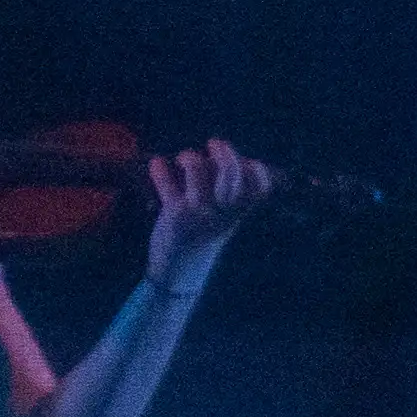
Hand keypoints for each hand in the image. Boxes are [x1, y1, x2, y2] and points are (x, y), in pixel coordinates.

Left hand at [142, 136, 275, 288]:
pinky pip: (166, 184)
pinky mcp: (174, 213)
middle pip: (229, 173)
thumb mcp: (225, 220)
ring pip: (196, 170)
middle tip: (214, 144)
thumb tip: (237, 159)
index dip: (257, 171)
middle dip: (223, 152)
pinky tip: (157, 165)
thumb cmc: (203, 238)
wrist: (179, 272)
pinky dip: (159, 170)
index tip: (250, 162)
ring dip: (189, 157)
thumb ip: (232, 194)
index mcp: (237, 213)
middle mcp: (220, 212)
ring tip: (183, 161)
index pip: (259, 189)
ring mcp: (197, 212)